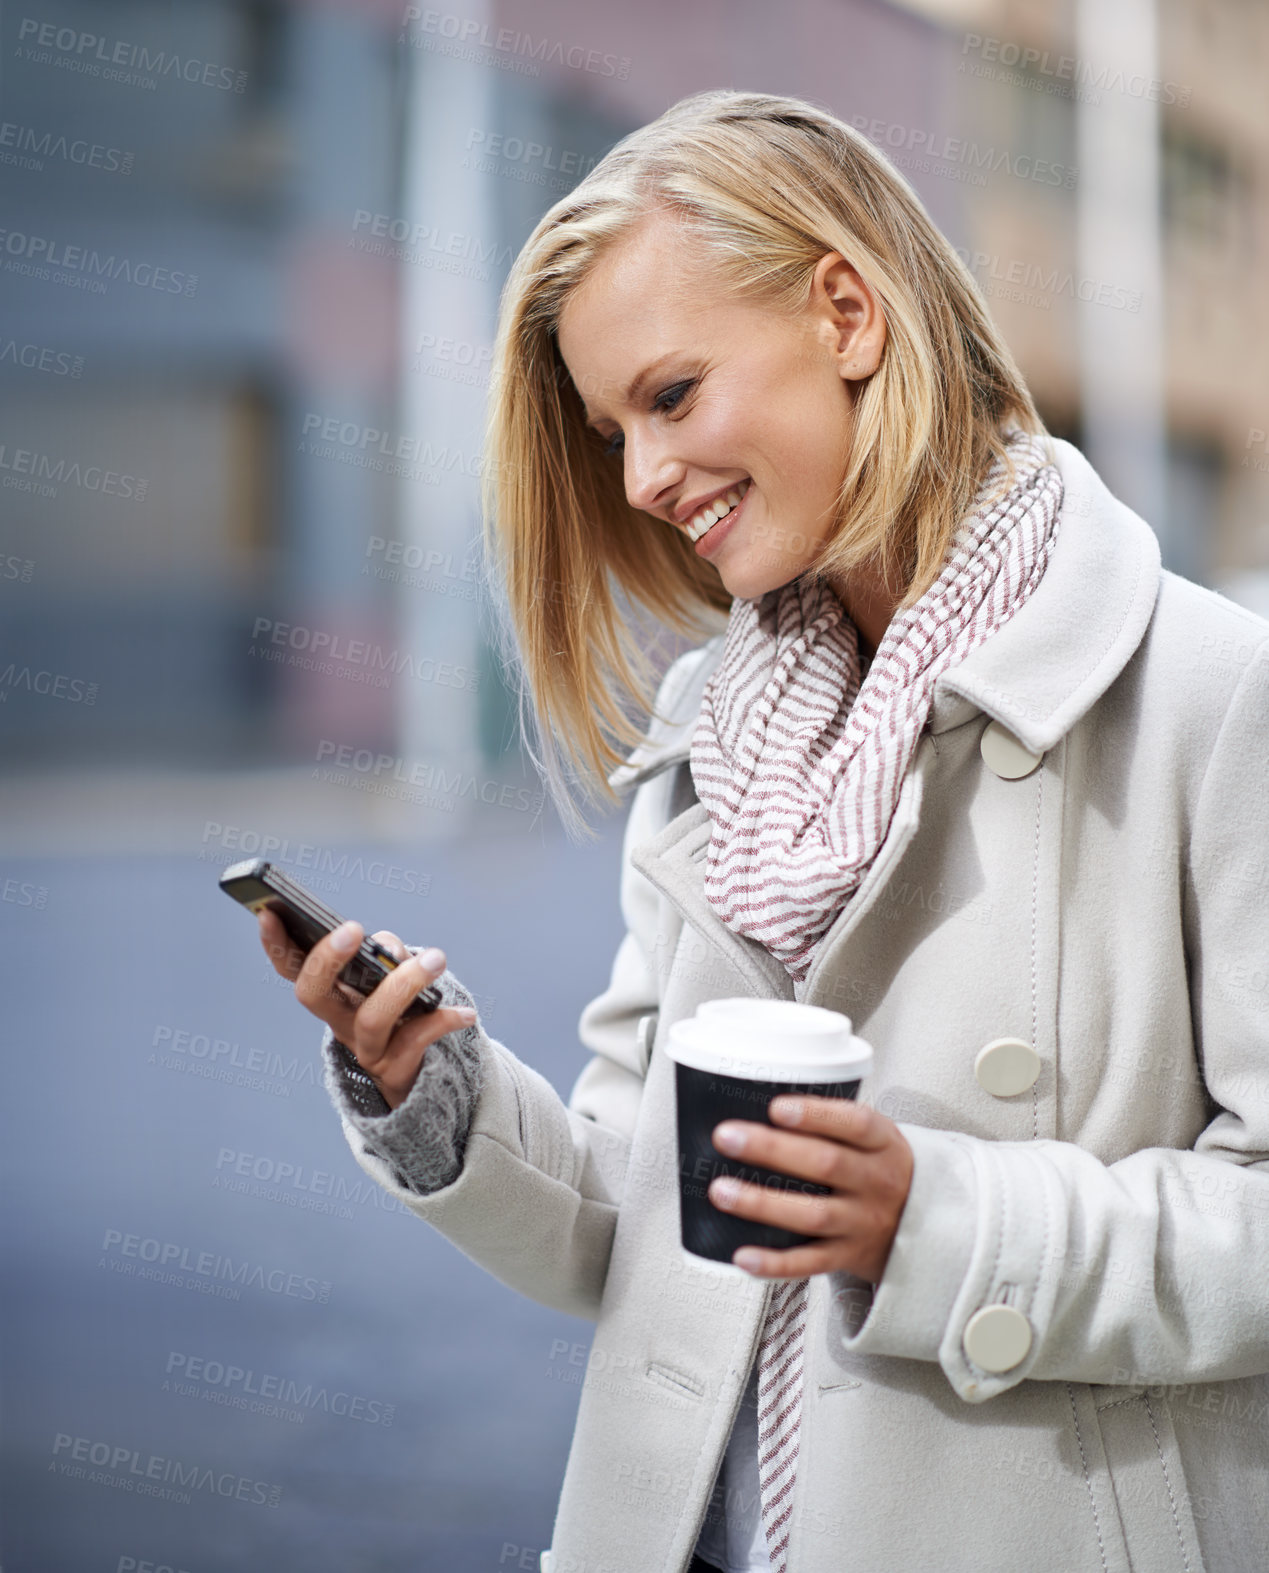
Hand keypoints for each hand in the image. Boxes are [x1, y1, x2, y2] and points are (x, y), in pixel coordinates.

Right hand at [258, 909, 476, 1110]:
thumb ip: (383, 956)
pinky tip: (466, 1013)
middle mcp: (338, 1020)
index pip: (290, 968)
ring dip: (405, 983)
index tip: (269, 912)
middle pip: (314, 994)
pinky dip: (443, 1021)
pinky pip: (417, 1040)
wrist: (411, 1071)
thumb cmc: (395, 1008)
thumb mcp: (384, 980)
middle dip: (328, 960)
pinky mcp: (396, 1067)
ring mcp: (365, 1047)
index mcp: (329, 994)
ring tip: (435, 959)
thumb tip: (391, 952)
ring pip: (373, 1017)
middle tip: (353, 929)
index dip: (275, 944)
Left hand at [707, 1095, 912, 1282]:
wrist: (924, 1224)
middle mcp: (876, 1182)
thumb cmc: (878, 1166)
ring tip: (721, 1191)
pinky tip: (743, 1256)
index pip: (855, 1124)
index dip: (815, 1115)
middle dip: (771, 1150)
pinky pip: (810, 1263)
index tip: (776, 1107)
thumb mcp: (874, 1136)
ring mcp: (863, 1222)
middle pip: (826, 1164)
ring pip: (813, 1215)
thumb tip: (756, 1103)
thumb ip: (831, 1122)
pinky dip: (776, 1263)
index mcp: (882, 1143)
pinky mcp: (849, 1256)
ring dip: (763, 1204)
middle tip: (726, 1137)